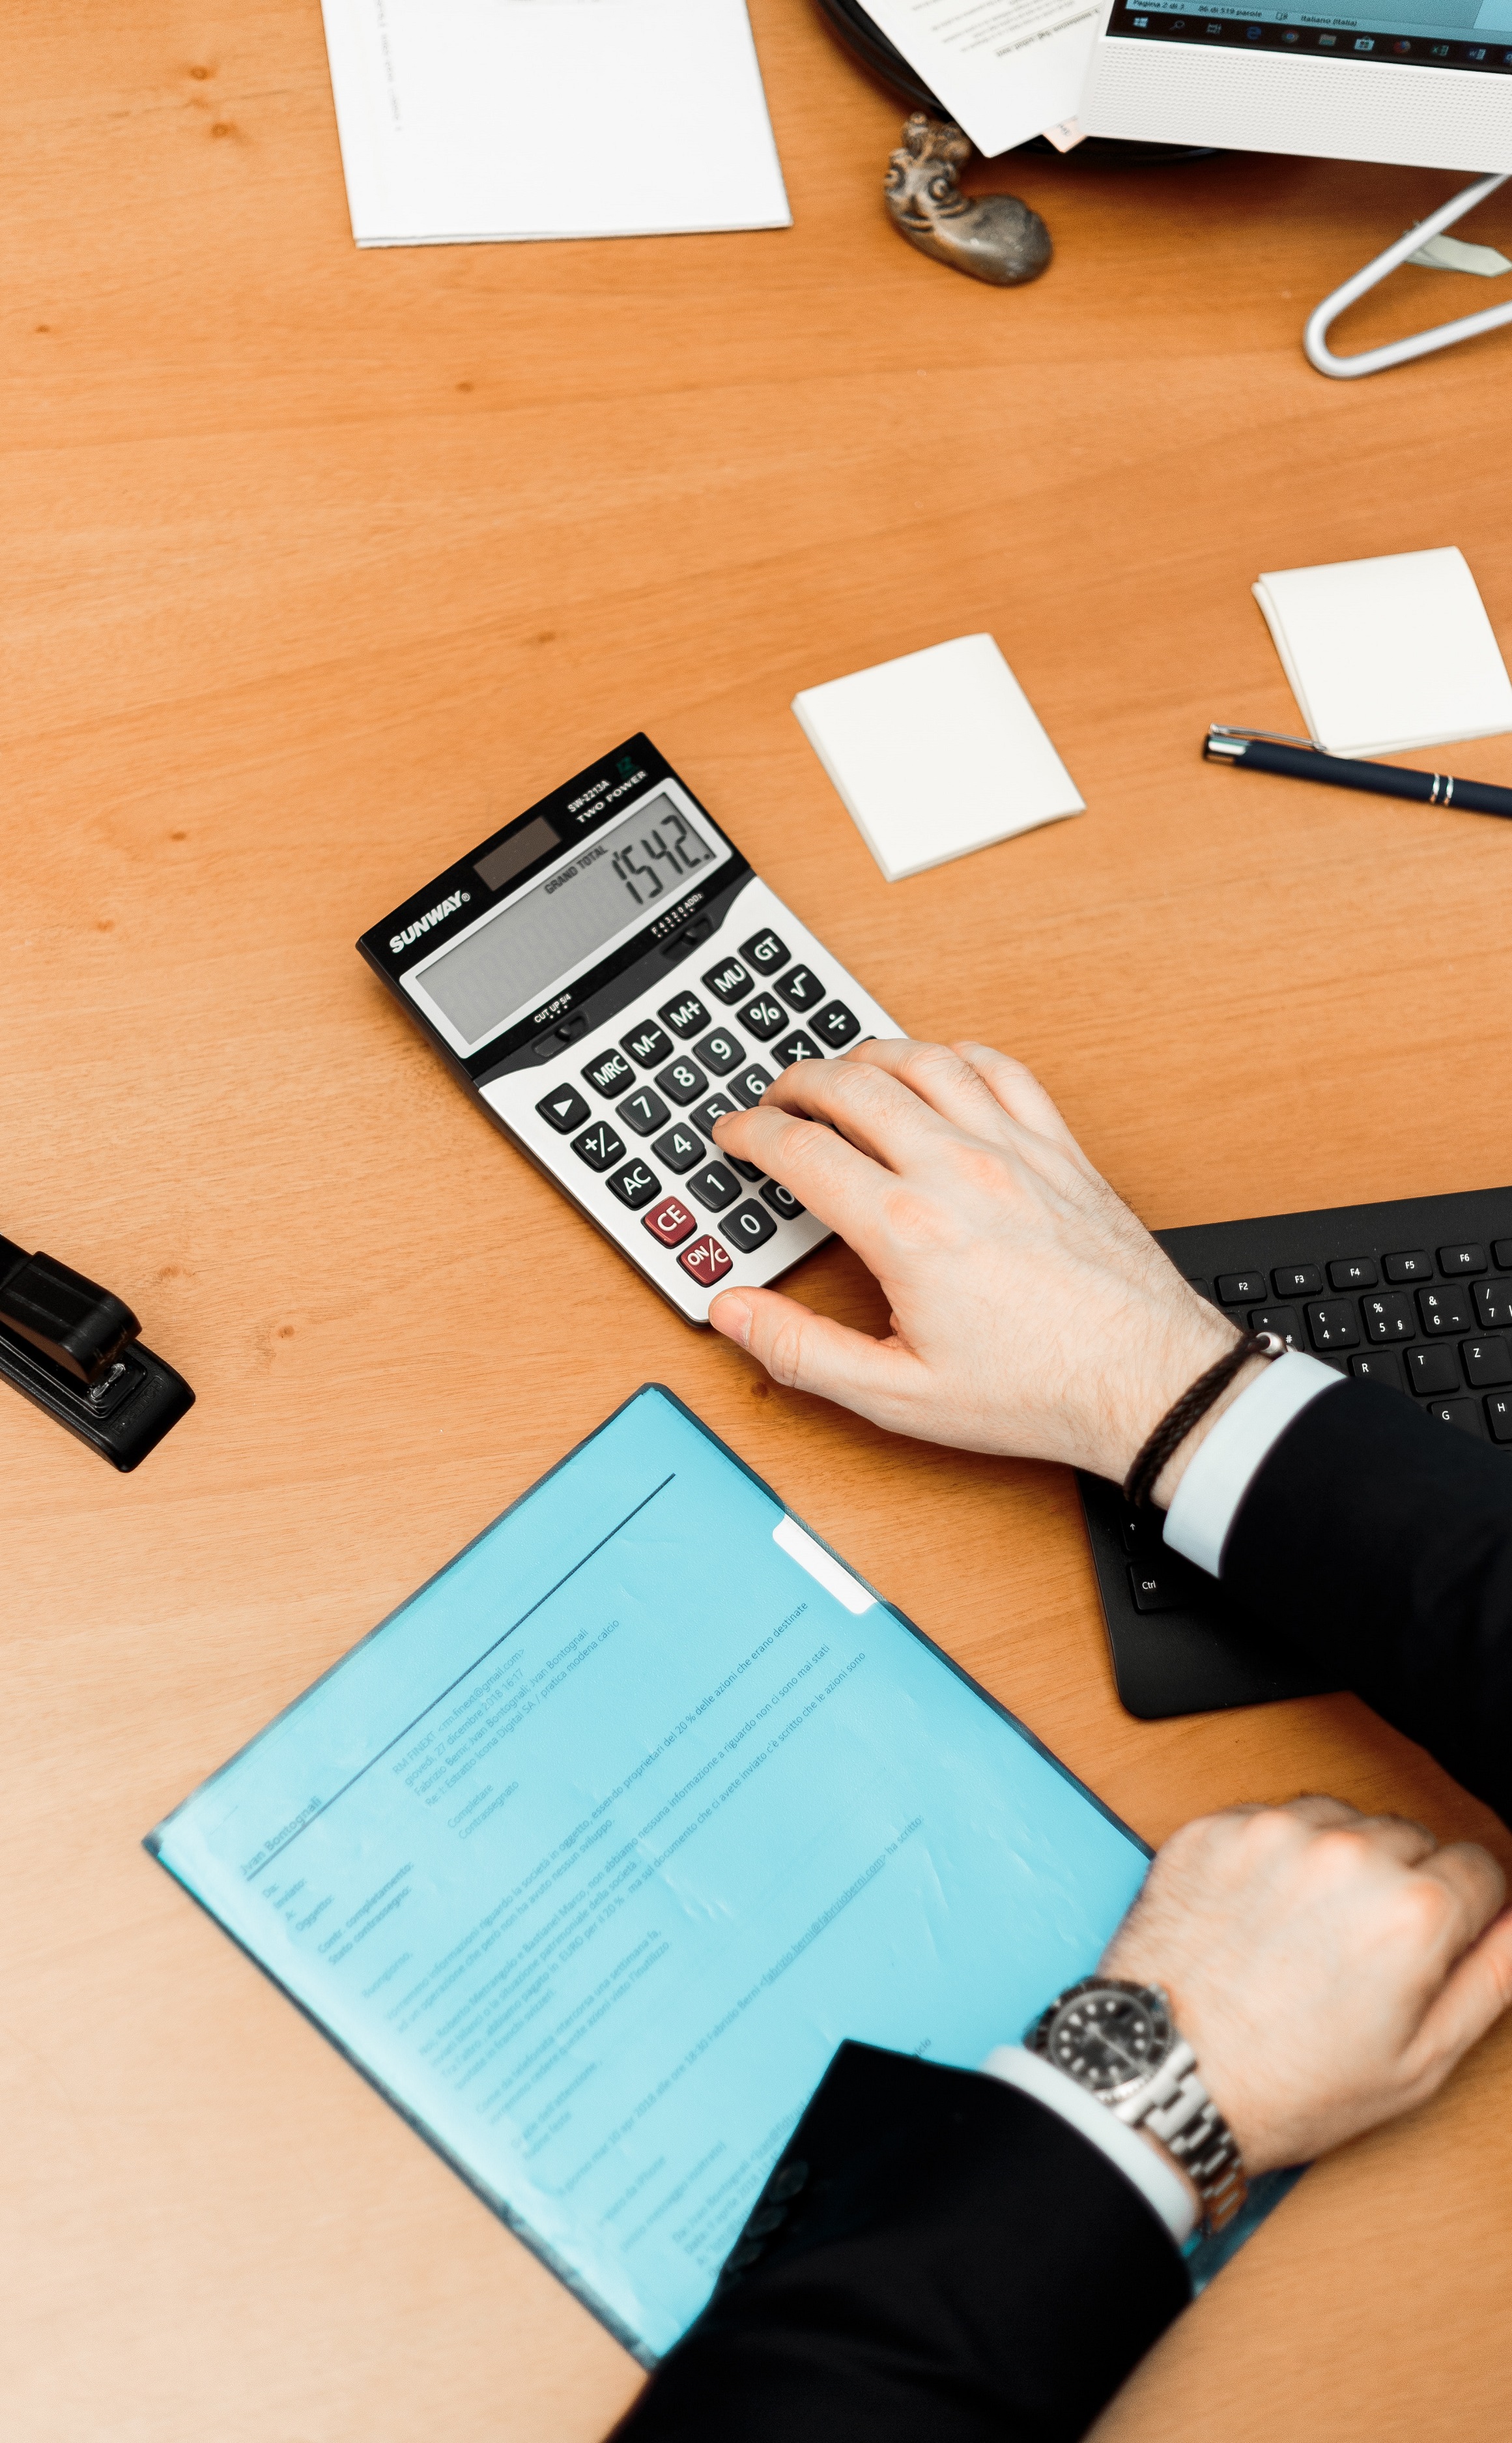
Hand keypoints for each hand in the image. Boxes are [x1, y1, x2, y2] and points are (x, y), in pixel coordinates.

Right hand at [709, 1038, 1242, 1494]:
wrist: (1148, 1384)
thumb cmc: (1037, 1392)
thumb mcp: (898, 1396)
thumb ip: (802, 1351)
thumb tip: (735, 1312)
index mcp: (907, 1229)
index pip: (801, 1149)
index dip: (751, 1133)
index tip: (734, 1136)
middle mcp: (958, 1171)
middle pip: (853, 1085)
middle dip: (796, 1083)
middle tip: (775, 1101)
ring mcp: (1014, 1151)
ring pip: (924, 1061)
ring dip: (869, 1056)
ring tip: (842, 1073)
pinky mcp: (1060, 1150)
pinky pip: (1002, 1070)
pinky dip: (956, 1056)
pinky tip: (939, 1068)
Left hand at [1101, 1797, 1511, 2174]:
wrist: (1166, 2077)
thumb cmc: (1286, 2085)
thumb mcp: (1420, 2060)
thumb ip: (1490, 1979)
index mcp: (1413, 1911)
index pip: (1481, 1867)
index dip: (1463, 1911)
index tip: (1434, 1940)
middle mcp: (1345, 1855)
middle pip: (1412, 1838)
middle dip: (1401, 1885)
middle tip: (1361, 1952)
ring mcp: (1272, 1834)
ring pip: (1342, 1821)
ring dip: (1338, 1862)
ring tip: (1306, 1934)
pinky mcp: (1213, 1829)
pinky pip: (1270, 1821)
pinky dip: (1272, 1857)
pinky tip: (1259, 1916)